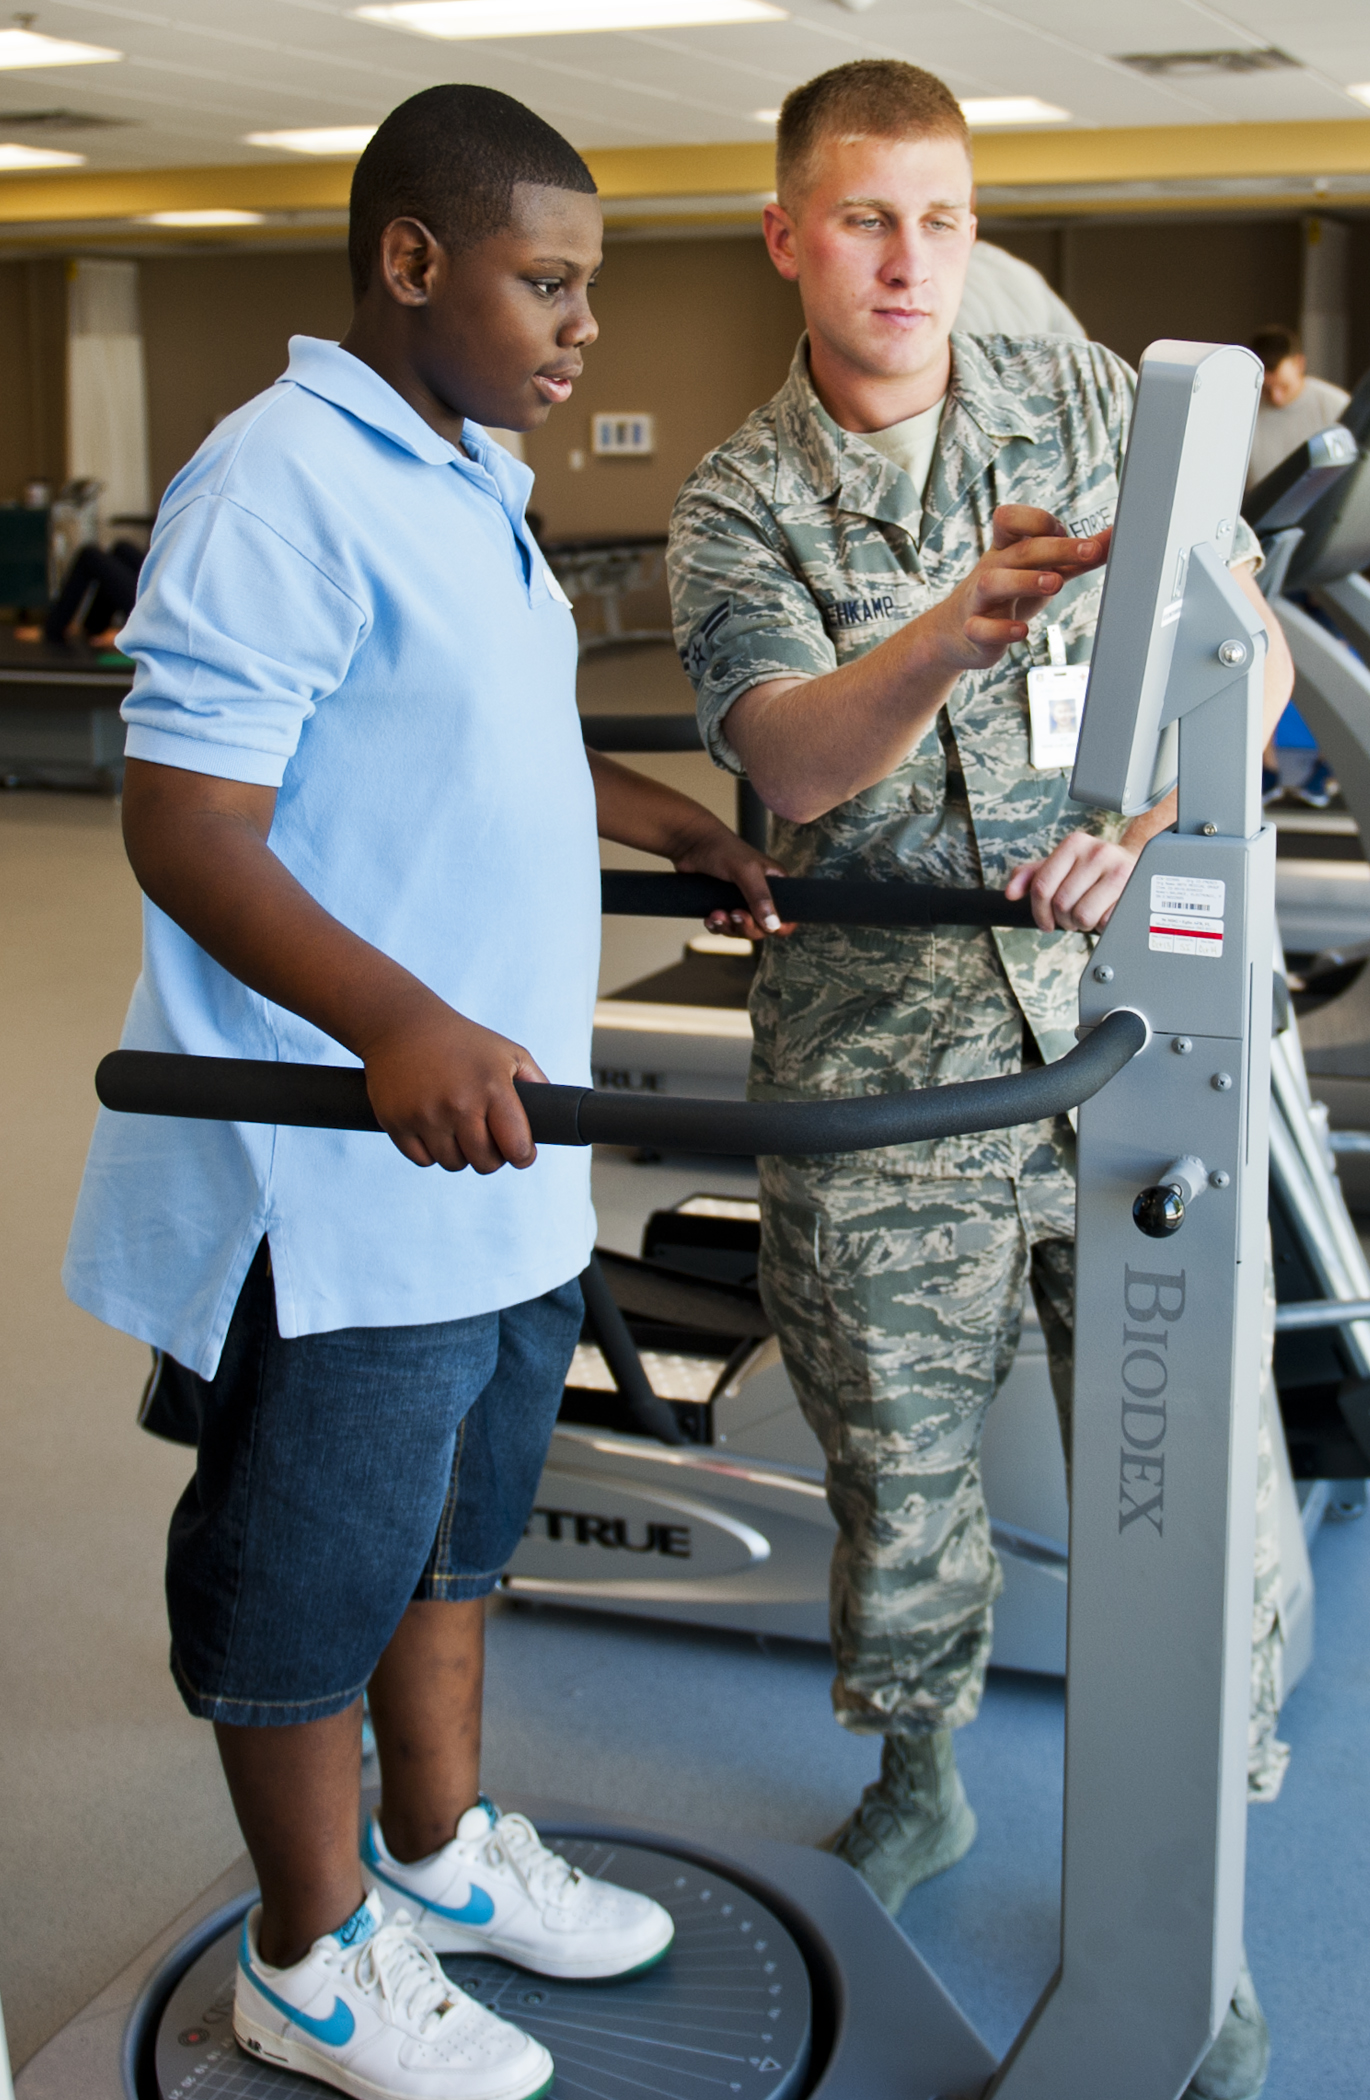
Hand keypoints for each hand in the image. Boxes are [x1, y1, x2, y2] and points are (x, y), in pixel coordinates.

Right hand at [357, 993, 547, 1171]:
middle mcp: (460, 1104)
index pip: (517, 1148)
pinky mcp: (396, 1122)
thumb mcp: (507, 1051)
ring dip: (460, 1155)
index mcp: (493, 1087)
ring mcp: (425, 1115)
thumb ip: (536, 1082)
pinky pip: (422, 1160)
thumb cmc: (462, 1040)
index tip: (520, 1153)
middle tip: (488, 1142)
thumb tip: (556, 1116)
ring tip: (459, 1131)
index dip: (523, 1156)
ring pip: (453, 1164)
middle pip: (485, 1163)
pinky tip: (434, 1130)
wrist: (401, 1023)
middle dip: (491, 1157)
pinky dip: (430, 1152)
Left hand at [669, 815, 793, 940]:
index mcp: (775, 882)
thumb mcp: (745, 871)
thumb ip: (760, 897)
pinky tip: (710, 918)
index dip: (779, 926)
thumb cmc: (720, 848)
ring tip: (716, 915)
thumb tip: (773, 925)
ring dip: (729, 928)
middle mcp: (761, 893)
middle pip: (763, 928)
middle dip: (746, 926)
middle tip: (733, 915)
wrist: (690, 842)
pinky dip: (717, 926)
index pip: (788, 915)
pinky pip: (725, 926)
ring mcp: (741, 900)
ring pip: (742, 929)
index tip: (763, 927)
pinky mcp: (723, 904)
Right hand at [920, 507, 1110, 675]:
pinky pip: (981, 628)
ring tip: (1054, 584)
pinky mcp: (974, 630)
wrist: (956, 632)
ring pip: (994, 583)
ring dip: (1025, 581)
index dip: (1038, 521)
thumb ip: (1075, 557)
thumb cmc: (1007, 596)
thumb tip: (1113, 537)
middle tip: (1089, 551)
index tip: (1063, 531)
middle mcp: (991, 569)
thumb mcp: (1041, 571)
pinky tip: (1022, 631)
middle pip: (1020, 551)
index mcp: (1005, 550)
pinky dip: (1002, 630)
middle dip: (1055, 549)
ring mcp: (979, 600)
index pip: (1010, 518)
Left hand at [1005, 829, 1138, 932]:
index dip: (1039, 912)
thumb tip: (1011, 892)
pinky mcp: (1134, 890)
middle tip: (1072, 917)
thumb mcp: (1060, 867)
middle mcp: (1096, 851)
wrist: (1135, 867)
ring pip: (1081, 915)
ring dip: (1081, 924)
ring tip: (1088, 915)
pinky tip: (1105, 914)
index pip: (1042, 887)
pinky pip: (1105, 921)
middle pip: (1061, 904)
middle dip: (1063, 919)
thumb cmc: (1093, 871)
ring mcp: (1118, 869)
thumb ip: (1031, 876)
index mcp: (1074, 843)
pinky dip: (1102, 926)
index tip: (1046, 922)